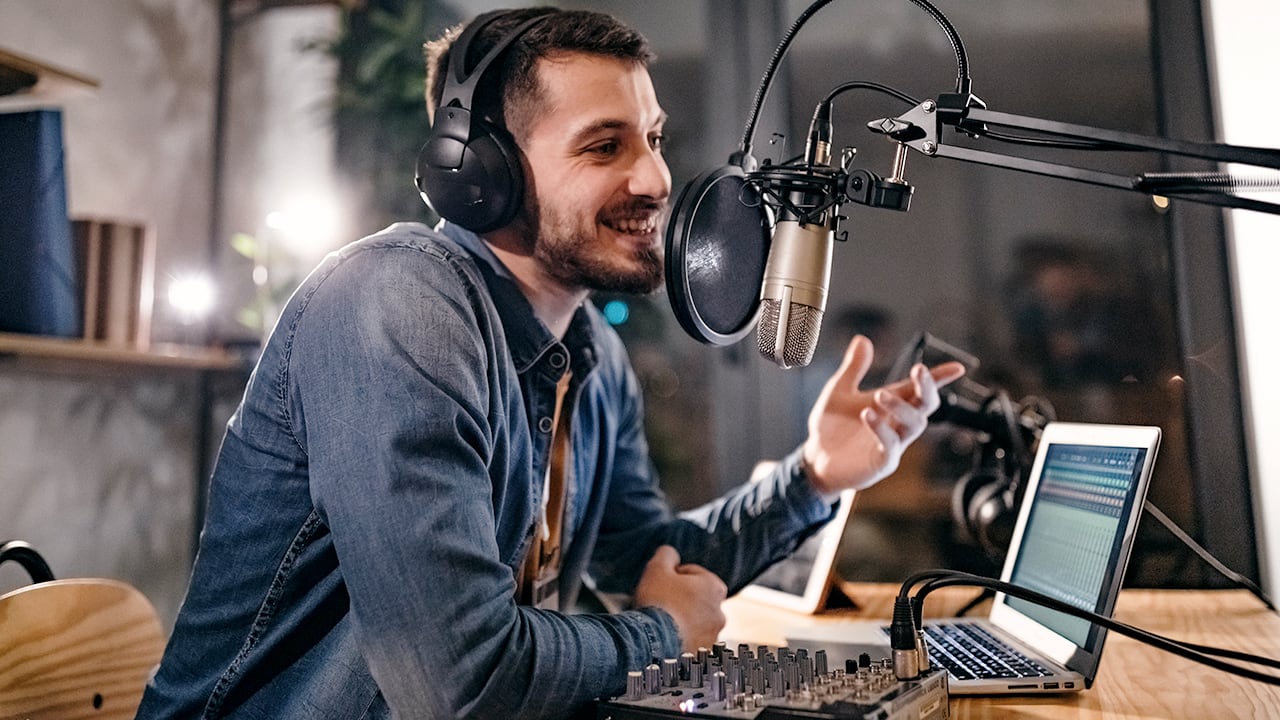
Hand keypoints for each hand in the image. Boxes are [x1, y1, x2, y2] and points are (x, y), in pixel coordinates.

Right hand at [634, 545, 725, 651]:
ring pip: (695, 621)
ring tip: (661, 623)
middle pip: (695, 598)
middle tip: (660, 602)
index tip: (661, 583)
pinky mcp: (703, 654)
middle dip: (680, 598)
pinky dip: (681, 639)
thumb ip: (667, 555)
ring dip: (681, 620)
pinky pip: (691, 642)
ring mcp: (713, 636)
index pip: (692, 573)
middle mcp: (720, 612)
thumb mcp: (657, 568)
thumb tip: (670, 554)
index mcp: (714, 587)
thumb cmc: (658, 603)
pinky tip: (666, 638)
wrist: (654, 643)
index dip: (673, 575)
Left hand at [803, 335, 964, 494]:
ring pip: (914, 425)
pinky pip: (891, 446)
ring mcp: (894, 444)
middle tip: (918, 370)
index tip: (957, 368)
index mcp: (892, 404)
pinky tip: (868, 415)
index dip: (939, 378)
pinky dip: (882, 429)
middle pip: (926, 405)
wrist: (815, 458)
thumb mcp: (839, 392)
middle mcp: (898, 423)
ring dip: (901, 407)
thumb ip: (853, 368)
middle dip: (927, 387)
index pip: (920, 388)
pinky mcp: (882, 462)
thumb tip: (862, 339)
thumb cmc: (831, 427)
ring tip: (879, 395)